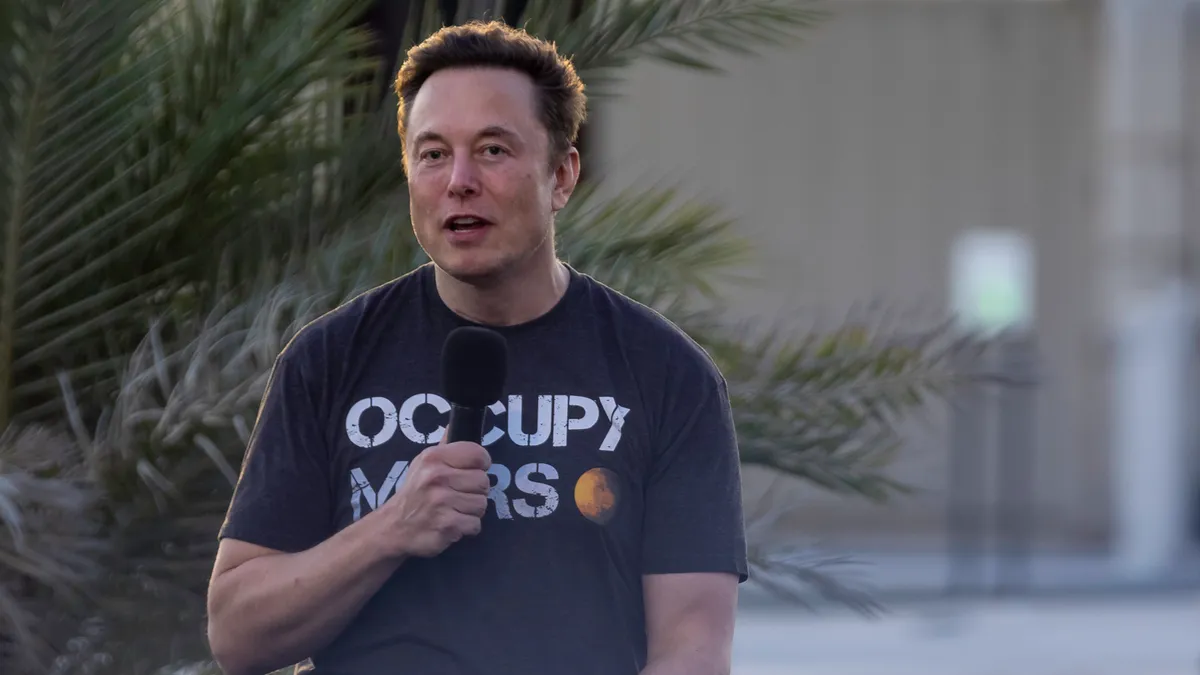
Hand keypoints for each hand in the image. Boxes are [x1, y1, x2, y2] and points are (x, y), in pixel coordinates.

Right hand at [382, 440, 491, 558]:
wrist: (393, 527)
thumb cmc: (413, 493)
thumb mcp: (423, 464)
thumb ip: (444, 448)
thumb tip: (455, 425)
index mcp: (434, 458)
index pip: (477, 454)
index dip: (481, 464)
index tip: (473, 471)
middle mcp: (438, 477)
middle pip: (483, 482)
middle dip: (475, 491)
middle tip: (459, 495)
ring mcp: (443, 502)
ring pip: (482, 504)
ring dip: (471, 510)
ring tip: (454, 509)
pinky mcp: (448, 525)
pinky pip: (475, 524)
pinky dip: (467, 527)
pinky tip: (452, 523)